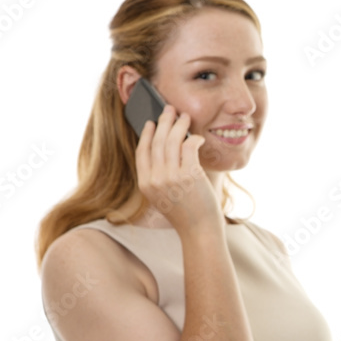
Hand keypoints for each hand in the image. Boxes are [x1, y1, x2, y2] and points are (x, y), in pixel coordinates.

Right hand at [135, 104, 220, 232]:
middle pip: (157, 142)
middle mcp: (155, 179)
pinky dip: (194, 138)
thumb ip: (159, 177)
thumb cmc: (185, 214)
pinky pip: (189, 147)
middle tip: (170, 110)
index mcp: (145, 184)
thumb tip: (167, 150)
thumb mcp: (162, 197)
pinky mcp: (190, 175)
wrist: (199, 230)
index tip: (151, 123)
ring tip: (185, 117)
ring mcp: (171, 177)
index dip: (146, 134)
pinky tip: (197, 137)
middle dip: (164, 122)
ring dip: (179, 125)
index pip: (141, 152)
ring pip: (172, 141)